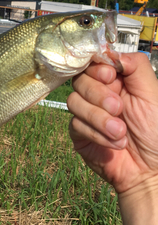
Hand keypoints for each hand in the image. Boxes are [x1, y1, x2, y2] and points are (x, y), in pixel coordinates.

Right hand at [67, 52, 157, 193]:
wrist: (151, 171)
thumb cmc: (156, 134)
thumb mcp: (152, 94)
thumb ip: (135, 66)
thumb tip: (111, 52)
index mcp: (117, 81)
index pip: (93, 62)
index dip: (97, 67)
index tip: (110, 75)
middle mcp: (99, 94)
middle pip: (80, 80)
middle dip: (99, 94)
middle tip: (119, 109)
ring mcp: (87, 113)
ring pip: (74, 102)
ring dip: (99, 118)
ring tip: (121, 132)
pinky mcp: (79, 133)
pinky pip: (76, 125)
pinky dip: (97, 134)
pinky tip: (114, 143)